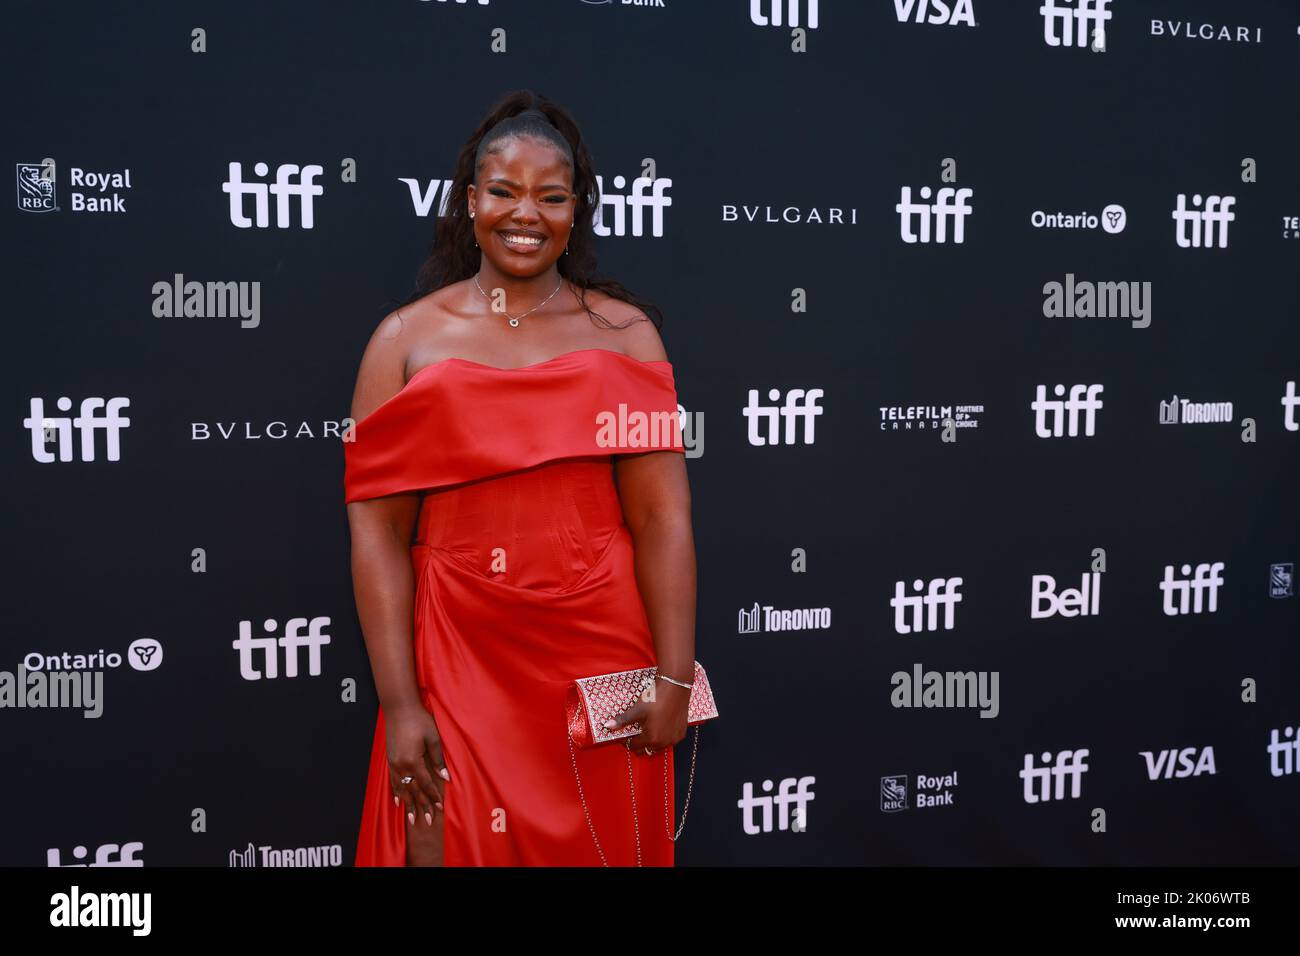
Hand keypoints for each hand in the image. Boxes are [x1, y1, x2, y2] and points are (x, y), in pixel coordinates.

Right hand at [386, 703, 448, 827]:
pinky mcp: (390, 759)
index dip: (433, 796)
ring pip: (402, 788)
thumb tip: (446, 777)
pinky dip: (396, 792)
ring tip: (412, 818)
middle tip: (428, 820)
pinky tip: (398, 801)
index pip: (425, 783)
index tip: (439, 808)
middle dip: (421, 805)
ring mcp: (393, 763)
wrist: (399, 708)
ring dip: (408, 803)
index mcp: (413, 760)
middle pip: (413, 790)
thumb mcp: (433, 738)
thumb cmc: (419, 720)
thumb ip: (438, 759)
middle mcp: (401, 765)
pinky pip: (393, 780)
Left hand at [605, 679, 689, 754]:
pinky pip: (669, 741)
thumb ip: (623, 720)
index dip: (626, 740)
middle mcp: (664, 742)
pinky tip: (658, 727)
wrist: (675, 687)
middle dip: (638, 743)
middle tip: (633, 732)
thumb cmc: (655, 698)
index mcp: (652, 738)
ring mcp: (674, 739)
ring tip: (645, 729)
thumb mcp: (637, 709)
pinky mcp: (681, 733)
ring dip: (651, 742)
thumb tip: (607, 726)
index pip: (634, 746)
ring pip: (658, 747)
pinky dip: (662, 738)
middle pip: (646, 749)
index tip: (623, 733)